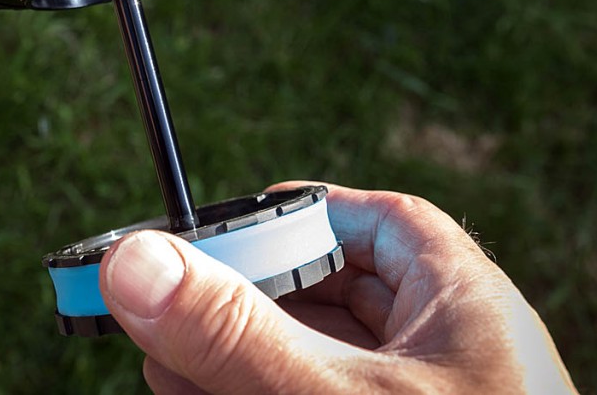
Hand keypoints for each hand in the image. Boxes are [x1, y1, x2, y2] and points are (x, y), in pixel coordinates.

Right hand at [99, 183, 576, 393]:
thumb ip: (241, 333)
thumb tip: (138, 264)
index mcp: (458, 300)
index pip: (372, 222)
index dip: (289, 218)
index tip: (213, 230)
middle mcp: (437, 344)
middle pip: (324, 289)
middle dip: (237, 296)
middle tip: (168, 299)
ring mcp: (410, 393)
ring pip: (307, 352)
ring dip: (229, 351)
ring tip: (161, 355)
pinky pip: (308, 393)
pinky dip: (250, 388)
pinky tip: (189, 388)